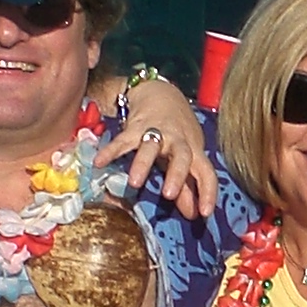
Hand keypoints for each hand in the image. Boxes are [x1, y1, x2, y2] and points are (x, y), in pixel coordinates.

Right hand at [102, 75, 217, 216]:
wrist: (161, 93)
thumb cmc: (176, 131)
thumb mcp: (185, 157)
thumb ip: (187, 185)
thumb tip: (192, 213)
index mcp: (193, 150)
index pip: (206, 172)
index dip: (207, 192)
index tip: (204, 213)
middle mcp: (177, 140)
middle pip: (181, 156)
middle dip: (176, 175)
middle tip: (168, 196)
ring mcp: (157, 131)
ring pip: (151, 146)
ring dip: (143, 163)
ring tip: (134, 182)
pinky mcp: (135, 126)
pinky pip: (123, 140)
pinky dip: (111, 151)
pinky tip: (99, 163)